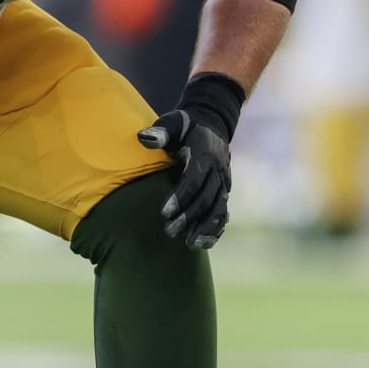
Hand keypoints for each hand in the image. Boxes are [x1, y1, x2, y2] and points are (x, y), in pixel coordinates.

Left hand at [137, 72, 245, 250]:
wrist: (212, 123)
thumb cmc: (185, 126)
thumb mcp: (173, 123)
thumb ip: (160, 132)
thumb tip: (143, 138)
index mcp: (205, 154)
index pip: (194, 179)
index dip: (181, 196)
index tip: (164, 212)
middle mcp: (218, 169)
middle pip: (206, 197)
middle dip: (189, 216)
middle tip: (169, 231)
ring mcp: (224, 181)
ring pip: (218, 208)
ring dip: (206, 227)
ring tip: (190, 244)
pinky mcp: (225, 190)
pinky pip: (224, 211)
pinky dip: (217, 228)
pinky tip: (205, 243)